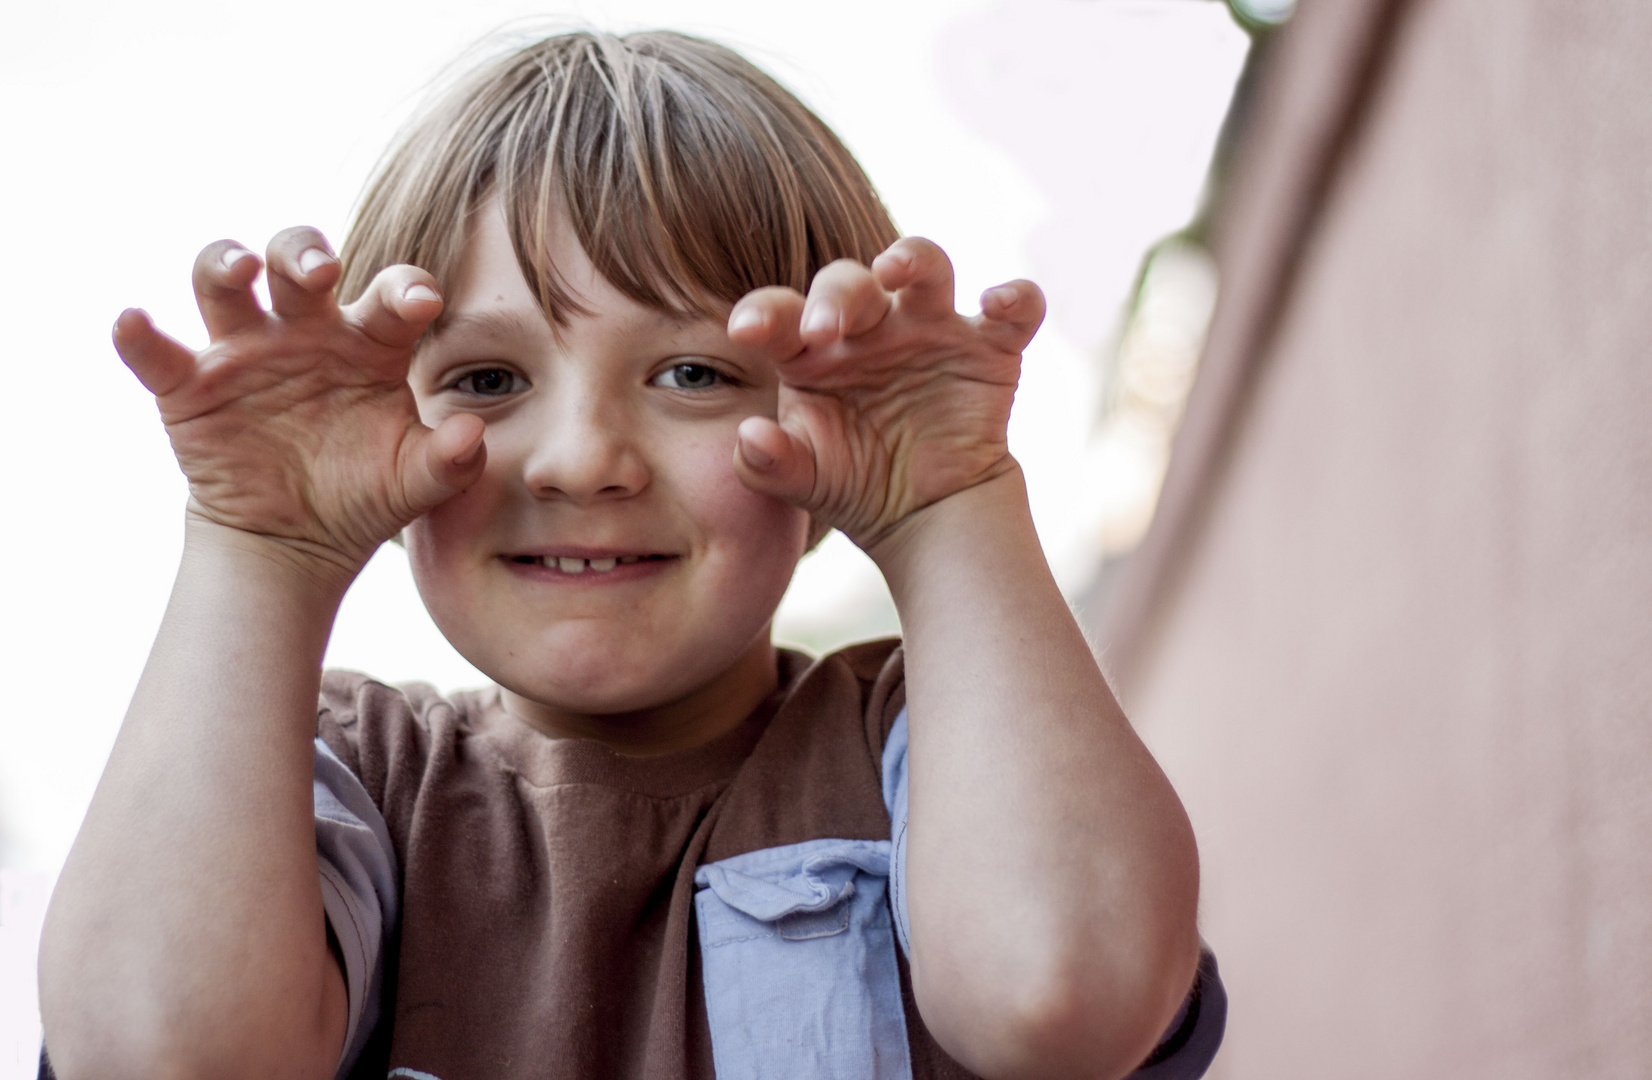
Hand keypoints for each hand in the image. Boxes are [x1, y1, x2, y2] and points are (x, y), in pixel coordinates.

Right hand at [114, 227, 485, 578]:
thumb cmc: (365, 494)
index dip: (406, 290)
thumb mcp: (415, 482)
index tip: (420, 303)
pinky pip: (157, 354)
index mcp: (370, 344)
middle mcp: (306, 332)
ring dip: (225, 263)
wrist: (298, 543)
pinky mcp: (190, 388)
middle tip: (321, 269)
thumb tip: (474, 433)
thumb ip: (451, 460)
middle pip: (298, 262)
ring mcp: (245, 354)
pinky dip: (140, 336)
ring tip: (240, 268)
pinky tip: (135, 321)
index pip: (391, 296)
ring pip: (223, 283)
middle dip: (305, 251)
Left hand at [727, 237, 1043, 551]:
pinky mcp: (989, 348)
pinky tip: (998, 304)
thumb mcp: (806, 482)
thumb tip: (748, 438)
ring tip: (895, 267)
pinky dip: (1015, 299)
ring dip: (912, 257)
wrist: (926, 516)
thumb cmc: (854, 485)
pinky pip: (1013, 311)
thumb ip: (770, 465)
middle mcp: (870, 326)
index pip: (780, 315)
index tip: (745, 330)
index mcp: (812, 350)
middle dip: (835, 298)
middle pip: (849, 283)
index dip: (763, 313)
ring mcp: (931, 329)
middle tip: (822, 329)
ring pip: (927, 268)